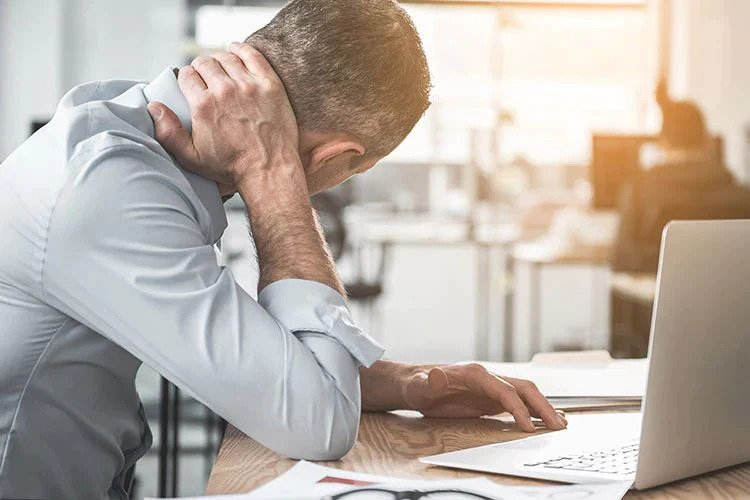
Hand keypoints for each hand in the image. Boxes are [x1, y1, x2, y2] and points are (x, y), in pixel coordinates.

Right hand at [147, 42, 301, 186]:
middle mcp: (224, 90)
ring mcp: (249, 85)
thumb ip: (169, 133)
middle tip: (205, 76)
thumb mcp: (192, 158)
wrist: (269, 169)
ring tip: (220, 67)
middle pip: (205, 63)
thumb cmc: (232, 167)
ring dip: (219, 59)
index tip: (191, 83)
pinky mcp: (269, 84)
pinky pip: (252, 55)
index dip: (186, 77)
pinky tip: (236, 50)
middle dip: (201, 67)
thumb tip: (154, 107)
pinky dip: (241, 49)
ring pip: (227, 57)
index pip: (186, 75)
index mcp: (203, 105)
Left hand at [403, 363, 566, 431]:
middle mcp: (488, 378)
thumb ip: (428, 383)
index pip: (504, 390)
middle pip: (523, 388)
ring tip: (561, 425)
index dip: (518, 408)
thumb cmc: (417, 385)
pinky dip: (534, 411)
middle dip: (542, 406)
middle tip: (558, 427)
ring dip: (543, 408)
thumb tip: (435, 376)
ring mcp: (492, 387)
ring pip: (525, 394)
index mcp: (475, 374)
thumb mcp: (418, 385)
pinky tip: (546, 421)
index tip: (528, 427)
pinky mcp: (491, 399)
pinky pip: (518, 403)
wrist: (415, 384)